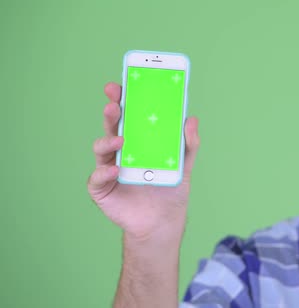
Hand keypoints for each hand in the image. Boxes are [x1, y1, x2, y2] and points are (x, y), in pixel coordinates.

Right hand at [87, 82, 199, 241]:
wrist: (163, 222)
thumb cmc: (170, 189)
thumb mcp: (184, 165)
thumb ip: (188, 144)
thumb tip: (192, 119)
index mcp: (138, 140)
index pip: (128, 115)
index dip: (122, 99)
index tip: (121, 84)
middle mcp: (120, 151)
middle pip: (112, 126)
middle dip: (112, 112)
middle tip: (115, 104)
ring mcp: (108, 168)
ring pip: (101, 149)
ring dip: (108, 141)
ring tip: (120, 140)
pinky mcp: (102, 188)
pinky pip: (97, 178)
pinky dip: (104, 173)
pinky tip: (115, 170)